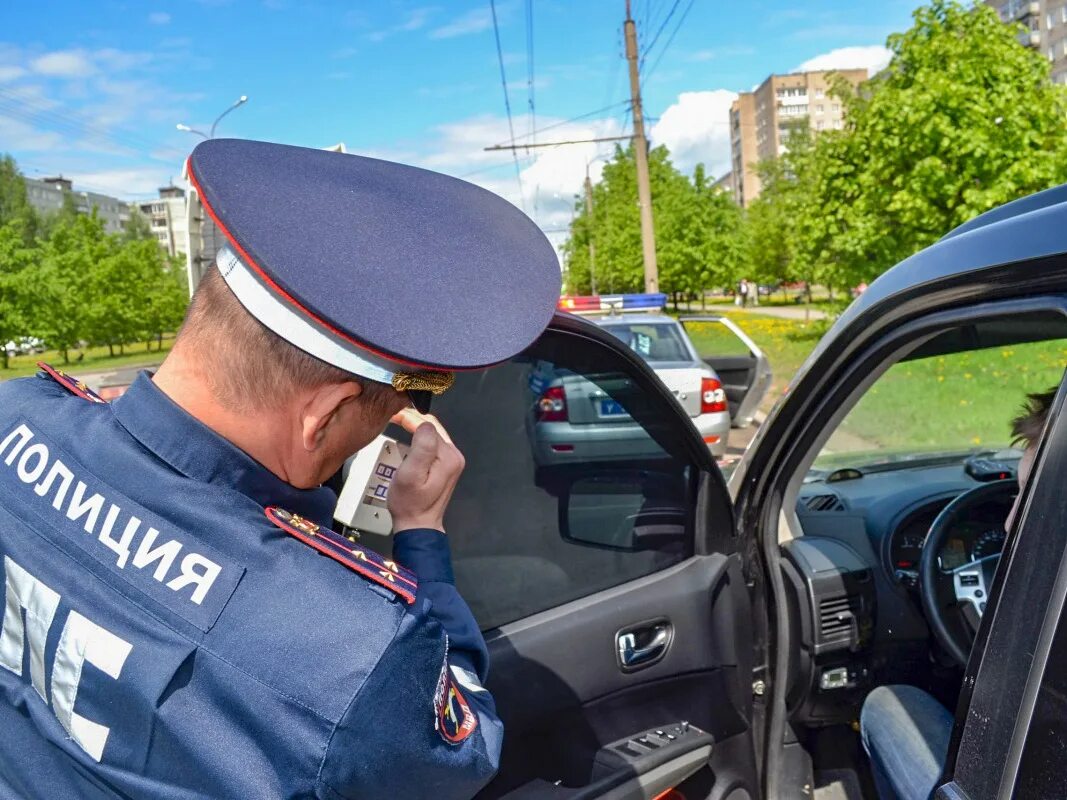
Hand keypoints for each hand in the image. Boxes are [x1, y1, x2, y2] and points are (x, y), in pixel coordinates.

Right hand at [387, 408, 464, 532]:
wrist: (417, 525)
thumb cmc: (409, 502)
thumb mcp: (410, 474)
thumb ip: (421, 447)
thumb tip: (424, 424)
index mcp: (449, 456)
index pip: (428, 426)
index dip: (409, 418)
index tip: (391, 414)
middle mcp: (454, 456)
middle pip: (432, 429)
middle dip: (412, 420)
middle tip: (391, 415)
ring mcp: (451, 462)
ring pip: (431, 435)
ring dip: (414, 428)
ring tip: (396, 422)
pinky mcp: (445, 467)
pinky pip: (431, 445)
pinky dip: (418, 439)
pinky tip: (407, 438)